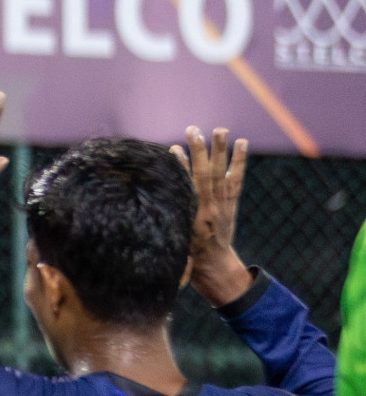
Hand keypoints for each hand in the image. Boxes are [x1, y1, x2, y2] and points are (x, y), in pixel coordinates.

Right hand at [172, 127, 251, 306]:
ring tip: (220, 130)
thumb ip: (168, 218)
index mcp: (192, 217)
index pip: (186, 187)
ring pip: (222, 173)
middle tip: (194, 130)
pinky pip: (236, 180)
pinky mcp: (231, 203)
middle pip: (205, 174)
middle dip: (200, 151)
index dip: (180, 168)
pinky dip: (239, 161)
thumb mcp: (174, 238)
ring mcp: (223, 204)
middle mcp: (209, 207)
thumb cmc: (187, 255)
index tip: (174, 149)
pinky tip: (241, 143)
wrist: (214, 266)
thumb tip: (153, 198)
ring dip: (222, 151)